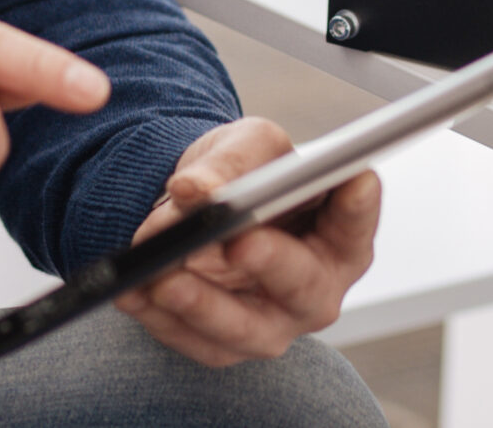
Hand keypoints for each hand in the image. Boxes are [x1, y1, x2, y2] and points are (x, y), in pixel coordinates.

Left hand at [116, 118, 379, 366]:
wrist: (201, 204)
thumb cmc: (247, 175)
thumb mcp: (248, 146)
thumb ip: (233, 161)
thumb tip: (195, 191)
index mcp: (339, 235)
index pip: (357, 222)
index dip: (358, 206)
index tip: (355, 180)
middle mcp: (314, 289)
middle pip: (304, 286)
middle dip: (271, 263)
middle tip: (241, 241)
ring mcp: (271, 325)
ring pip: (243, 328)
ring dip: (203, 303)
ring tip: (166, 277)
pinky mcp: (223, 346)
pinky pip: (192, 339)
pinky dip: (159, 316)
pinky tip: (133, 290)